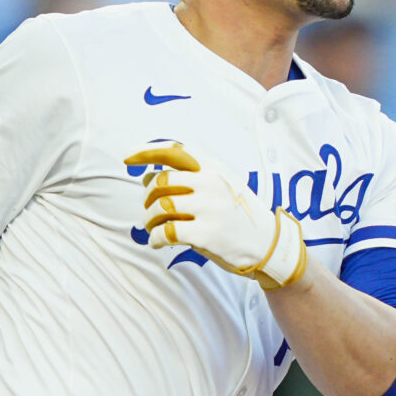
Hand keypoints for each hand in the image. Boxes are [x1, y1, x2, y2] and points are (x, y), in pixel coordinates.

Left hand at [125, 143, 309, 288]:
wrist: (268, 244)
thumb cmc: (237, 214)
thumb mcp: (222, 184)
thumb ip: (190, 176)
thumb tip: (147, 177)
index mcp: (214, 167)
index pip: (174, 151)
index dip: (146, 151)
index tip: (127, 157)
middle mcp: (211, 183)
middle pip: (160, 183)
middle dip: (147, 198)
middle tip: (149, 211)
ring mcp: (210, 208)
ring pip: (159, 208)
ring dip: (148, 220)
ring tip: (152, 228)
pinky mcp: (207, 234)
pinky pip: (166, 232)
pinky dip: (155, 238)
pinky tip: (157, 242)